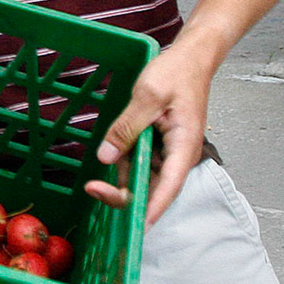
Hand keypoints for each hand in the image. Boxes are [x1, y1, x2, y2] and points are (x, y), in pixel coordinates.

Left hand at [86, 38, 215, 225]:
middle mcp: (177, 154)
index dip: (152, 208)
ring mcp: (167, 150)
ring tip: (94, 181)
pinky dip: (122, 160)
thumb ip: (126, 127)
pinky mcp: (157, 143)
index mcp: (185, 146)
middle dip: (125, 194)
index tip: (136, 226)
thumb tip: (107, 157)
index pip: (169, 186)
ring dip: (120, 178)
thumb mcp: (147, 96)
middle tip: (93, 190)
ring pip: (142, 176)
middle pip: (153, 187)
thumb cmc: (176, 73)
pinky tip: (108, 156)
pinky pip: (137, 160)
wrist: (189, 57)